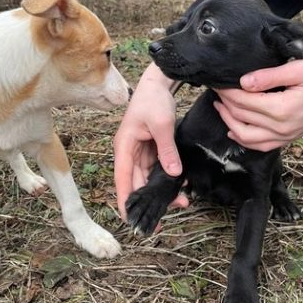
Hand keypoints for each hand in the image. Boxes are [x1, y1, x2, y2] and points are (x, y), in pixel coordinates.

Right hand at [114, 63, 188, 219]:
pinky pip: (158, 169)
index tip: (129, 219)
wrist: (159, 82)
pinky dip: (167, 178)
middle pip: (136, 183)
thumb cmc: (153, 99)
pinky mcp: (152, 149)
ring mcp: (141, 152)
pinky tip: (180, 187)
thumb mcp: (162, 125)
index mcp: (124, 147)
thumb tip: (173, 174)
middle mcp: (130, 153)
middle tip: (160, 221)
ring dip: (161, 191)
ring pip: (148, 178)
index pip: (122, 179)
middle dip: (148, 201)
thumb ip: (167, 150)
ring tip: (180, 202)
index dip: (125, 200)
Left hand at [214, 59, 302, 151]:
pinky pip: (259, 145)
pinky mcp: (287, 139)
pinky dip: (242, 138)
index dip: (226, 91)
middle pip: (240, 117)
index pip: (242, 101)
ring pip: (245, 136)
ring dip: (228, 121)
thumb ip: (270, 76)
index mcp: (282, 109)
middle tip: (216, 88)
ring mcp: (284, 136)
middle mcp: (280, 127)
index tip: (218, 80)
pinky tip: (233, 129)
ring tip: (219, 105)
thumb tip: (244, 82)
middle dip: (224, 102)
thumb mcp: (301, 69)